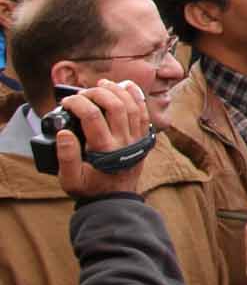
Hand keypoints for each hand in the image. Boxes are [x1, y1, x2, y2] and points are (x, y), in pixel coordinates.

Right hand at [51, 81, 150, 198]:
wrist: (116, 200)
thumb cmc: (90, 189)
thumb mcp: (69, 180)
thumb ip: (65, 157)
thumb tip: (63, 133)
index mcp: (104, 150)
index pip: (92, 116)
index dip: (78, 103)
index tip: (66, 102)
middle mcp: (124, 141)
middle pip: (115, 105)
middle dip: (96, 93)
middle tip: (82, 93)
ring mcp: (137, 138)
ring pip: (132, 105)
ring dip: (116, 90)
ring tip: (101, 85)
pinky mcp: (144, 138)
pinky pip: (144, 112)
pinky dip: (136, 96)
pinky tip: (126, 86)